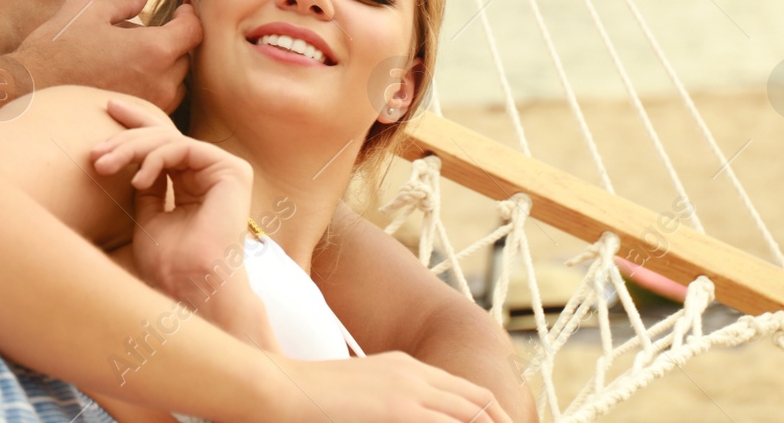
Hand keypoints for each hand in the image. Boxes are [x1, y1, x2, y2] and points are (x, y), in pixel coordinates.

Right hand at [10, 0, 198, 111]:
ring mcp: (150, 106)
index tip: (183, 7)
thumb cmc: (56, 50)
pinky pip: (159, 100)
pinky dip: (152, 85)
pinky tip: (125, 76)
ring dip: (164, 64)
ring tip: (133, 53)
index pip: (194, 30)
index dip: (191, 14)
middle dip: (173, 39)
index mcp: (154, 51)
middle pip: (186, 56)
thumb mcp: (87, 10)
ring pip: (175, 81)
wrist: (28, 93)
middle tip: (149, 27)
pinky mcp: (136, 121)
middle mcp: (160, 83)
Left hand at [90, 99, 257, 311]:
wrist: (191, 288)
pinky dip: (155, 159)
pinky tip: (138, 179)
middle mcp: (213, 173)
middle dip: (125, 139)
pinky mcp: (232, 171)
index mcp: (196, 183)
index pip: (165, 144)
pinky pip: (183, 148)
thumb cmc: (170, 264)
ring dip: (131, 148)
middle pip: (165, 137)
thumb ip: (145, 185)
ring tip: (105, 165)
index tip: (106, 109)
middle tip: (95, 152)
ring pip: (170, 140)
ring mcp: (224, 170)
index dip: (136, 124)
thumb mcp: (147, 216)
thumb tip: (128, 159)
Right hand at [271, 353, 517, 422]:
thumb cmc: (310, 397)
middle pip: (480, 401)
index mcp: (406, 366)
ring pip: (473, 413)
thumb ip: (384, 402)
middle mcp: (415, 374)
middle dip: (502, 422)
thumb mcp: (358, 393)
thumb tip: (389, 412)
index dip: (490, 414)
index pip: (465, 392)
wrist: (281, 387)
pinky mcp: (401, 409)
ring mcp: (410, 390)